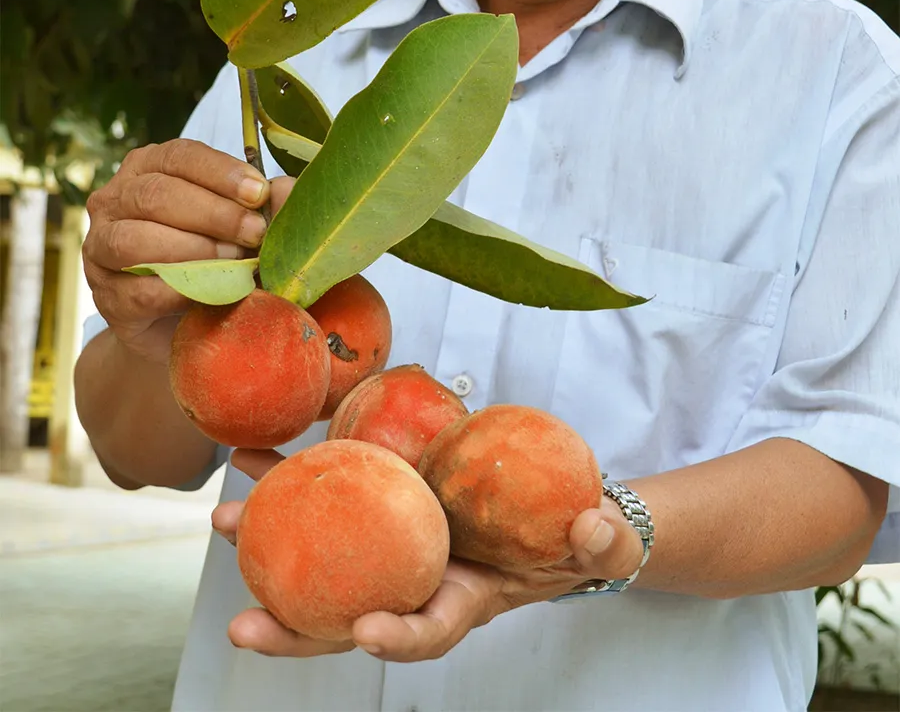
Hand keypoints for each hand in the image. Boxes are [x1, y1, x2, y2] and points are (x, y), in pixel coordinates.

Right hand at [83, 140, 293, 363]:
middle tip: (254, 234)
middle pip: (156, 195)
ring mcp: (100, 248)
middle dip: (214, 214)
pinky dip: (178, 291)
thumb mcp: (240, 224)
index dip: (221, 172)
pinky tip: (209, 293)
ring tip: (234, 264)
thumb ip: (261, 204)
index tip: (259, 193)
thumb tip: (287, 189)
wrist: (179, 321)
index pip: (179, 155)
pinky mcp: (105, 295)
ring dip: (192, 251)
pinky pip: (137, 291)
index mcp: (148, 167)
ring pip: (135, 240)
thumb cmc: (213, 256)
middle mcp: (115, 200)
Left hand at [213, 449, 644, 661]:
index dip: (399, 636)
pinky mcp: (384, 497)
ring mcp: (392, 539)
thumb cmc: (573, 538)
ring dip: (268, 538)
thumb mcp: (597, 542)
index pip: (428, 629)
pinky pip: (333, 492)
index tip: (367, 632)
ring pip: (323, 552)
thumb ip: (600, 541)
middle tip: (243, 626)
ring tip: (222, 518)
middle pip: (348, 612)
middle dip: (293, 627)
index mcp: (464, 598)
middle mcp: (414, 577)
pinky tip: (255, 454)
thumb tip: (593, 524)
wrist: (549, 511)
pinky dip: (293, 477)